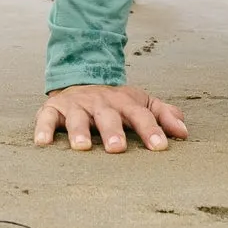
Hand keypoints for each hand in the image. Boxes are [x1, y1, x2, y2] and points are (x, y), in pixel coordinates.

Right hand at [34, 84, 187, 153]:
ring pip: (77, 118)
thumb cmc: (115, 102)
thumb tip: (184, 132)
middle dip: (113, 131)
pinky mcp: (53, 109)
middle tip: (117, 148)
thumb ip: (163, 115)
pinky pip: (46, 118)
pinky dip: (43, 129)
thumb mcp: (140, 103)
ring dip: (79, 131)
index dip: (151, 130)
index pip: (141, 115)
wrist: (80, 79)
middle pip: (108, 116)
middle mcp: (100, 103)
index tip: (160, 147)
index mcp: (124, 102)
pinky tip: (42, 143)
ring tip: (82, 148)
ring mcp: (76, 105)